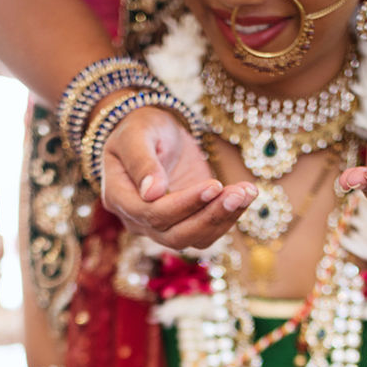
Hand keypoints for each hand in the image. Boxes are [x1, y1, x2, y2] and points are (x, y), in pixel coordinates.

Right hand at [102, 106, 256, 249]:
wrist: (154, 135)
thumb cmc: (140, 128)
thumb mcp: (137, 133)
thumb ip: (141, 160)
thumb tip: (152, 193)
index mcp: (119, 198)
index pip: (151, 213)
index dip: (183, 204)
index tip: (214, 184)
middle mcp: (139, 221)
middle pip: (174, 235)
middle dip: (209, 216)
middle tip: (239, 194)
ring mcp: (163, 227)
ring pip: (194, 238)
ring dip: (224, 218)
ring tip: (247, 192)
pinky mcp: (187, 223)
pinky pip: (208, 232)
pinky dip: (229, 217)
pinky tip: (246, 195)